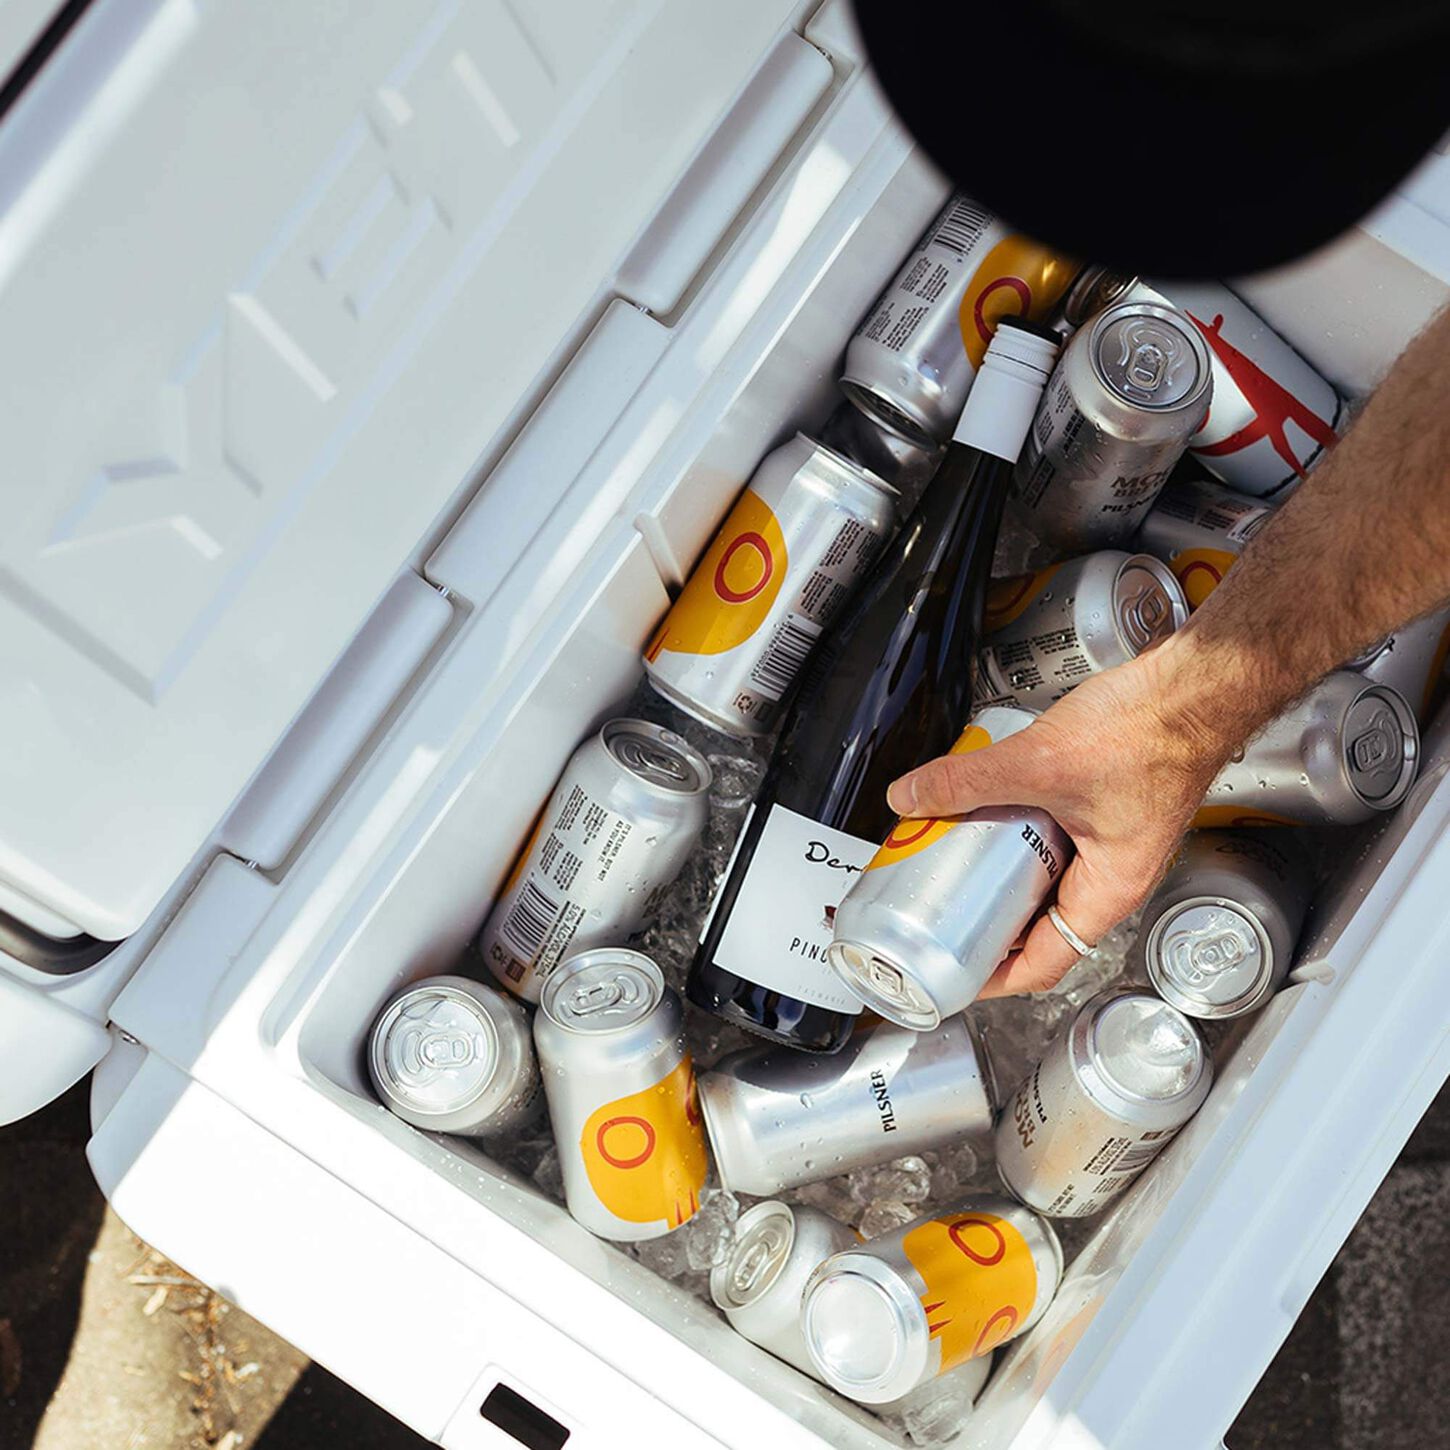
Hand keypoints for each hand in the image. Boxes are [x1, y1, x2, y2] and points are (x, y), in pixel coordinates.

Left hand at [885, 636, 1237, 995]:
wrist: (1192, 686)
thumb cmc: (1153, 731)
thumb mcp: (1040, 763)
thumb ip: (967, 781)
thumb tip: (910, 798)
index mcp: (1108, 892)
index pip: (1044, 963)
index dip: (994, 977)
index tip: (953, 974)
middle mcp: (1111, 876)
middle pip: (1036, 923)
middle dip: (984, 920)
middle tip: (937, 913)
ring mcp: (1107, 843)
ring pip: (1041, 878)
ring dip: (995, 872)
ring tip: (949, 862)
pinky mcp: (1099, 808)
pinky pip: (1048, 839)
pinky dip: (1013, 834)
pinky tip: (982, 811)